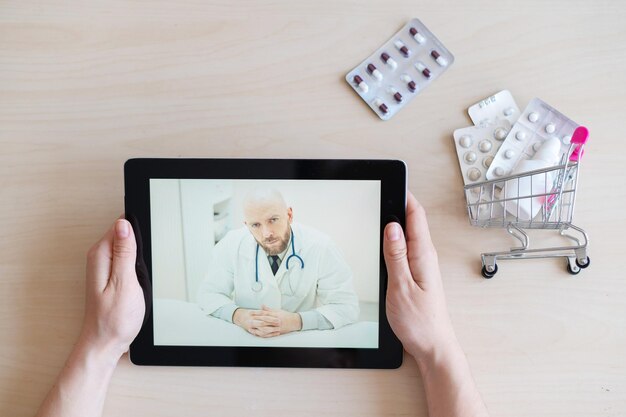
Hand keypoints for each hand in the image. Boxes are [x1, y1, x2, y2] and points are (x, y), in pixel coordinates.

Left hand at [80, 218, 145, 359]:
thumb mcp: (124, 283)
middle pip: (124, 235)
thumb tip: (124, 224)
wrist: (106, 344)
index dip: (137, 231)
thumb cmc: (114, 319)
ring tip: (141, 277)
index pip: (120, 225)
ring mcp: (105, 268)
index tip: (145, 247)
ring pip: (127, 248)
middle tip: (143, 268)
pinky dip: (137, 268)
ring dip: (140, 258)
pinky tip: (140, 281)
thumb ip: (124, 252)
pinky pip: (127, 261)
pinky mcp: (111, 277)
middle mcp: (99, 259)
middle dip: (140, 245)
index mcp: (101, 256)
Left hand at [233, 305, 301, 337]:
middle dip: (255, 320)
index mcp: (275, 314)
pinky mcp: (278, 332)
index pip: (264, 313)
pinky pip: (269, 334)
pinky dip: (263, 334)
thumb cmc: (286, 315)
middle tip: (248, 319)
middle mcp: (276, 320)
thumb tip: (261, 305)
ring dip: (258, 328)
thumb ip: (269, 309)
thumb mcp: (278, 310)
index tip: (250, 312)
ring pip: (266, 328)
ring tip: (251, 327)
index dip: (256, 312)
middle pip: (264, 320)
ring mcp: (277, 327)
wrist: (295, 321)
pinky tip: (257, 333)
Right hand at [383, 192, 456, 363]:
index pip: (415, 216)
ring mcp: (422, 265)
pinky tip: (386, 240)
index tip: (391, 184)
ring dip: (396, 221)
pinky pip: (406, 248)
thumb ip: (396, 256)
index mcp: (423, 255)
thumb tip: (391, 228)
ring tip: (381, 208)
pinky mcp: (417, 274)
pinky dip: (395, 239)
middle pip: (412, 221)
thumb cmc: (419, 322)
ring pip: (408, 234)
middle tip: (381, 192)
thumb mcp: (401, 287)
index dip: (404, 196)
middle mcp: (425, 256)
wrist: (433, 346)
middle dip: (397, 204)